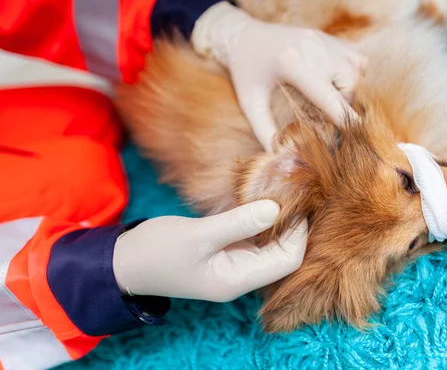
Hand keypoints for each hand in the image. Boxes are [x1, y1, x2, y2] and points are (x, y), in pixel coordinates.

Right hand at [112, 200, 307, 301]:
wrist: (123, 262)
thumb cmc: (156, 251)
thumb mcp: (198, 235)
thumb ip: (238, 222)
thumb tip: (276, 207)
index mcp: (236, 280)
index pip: (288, 260)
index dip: (298, 231)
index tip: (296, 199)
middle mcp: (240, 275)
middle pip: (284, 253)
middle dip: (291, 224)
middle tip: (292, 190)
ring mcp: (233, 264)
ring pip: (269, 243)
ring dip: (276, 219)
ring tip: (280, 190)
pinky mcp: (225, 251)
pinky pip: (252, 236)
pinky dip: (259, 218)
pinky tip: (261, 198)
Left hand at [192, 2, 365, 150]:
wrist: (242, 36)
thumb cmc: (245, 73)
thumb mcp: (250, 103)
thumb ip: (265, 131)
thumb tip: (281, 156)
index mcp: (290, 63)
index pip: (327, 94)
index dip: (344, 114)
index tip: (359, 131)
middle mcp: (310, 47)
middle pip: (349, 79)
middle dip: (347, 103)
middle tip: (332, 117)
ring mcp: (320, 38)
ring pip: (357, 67)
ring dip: (353, 88)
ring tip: (334, 101)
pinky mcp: (325, 36)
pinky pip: (354, 56)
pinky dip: (353, 73)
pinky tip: (337, 84)